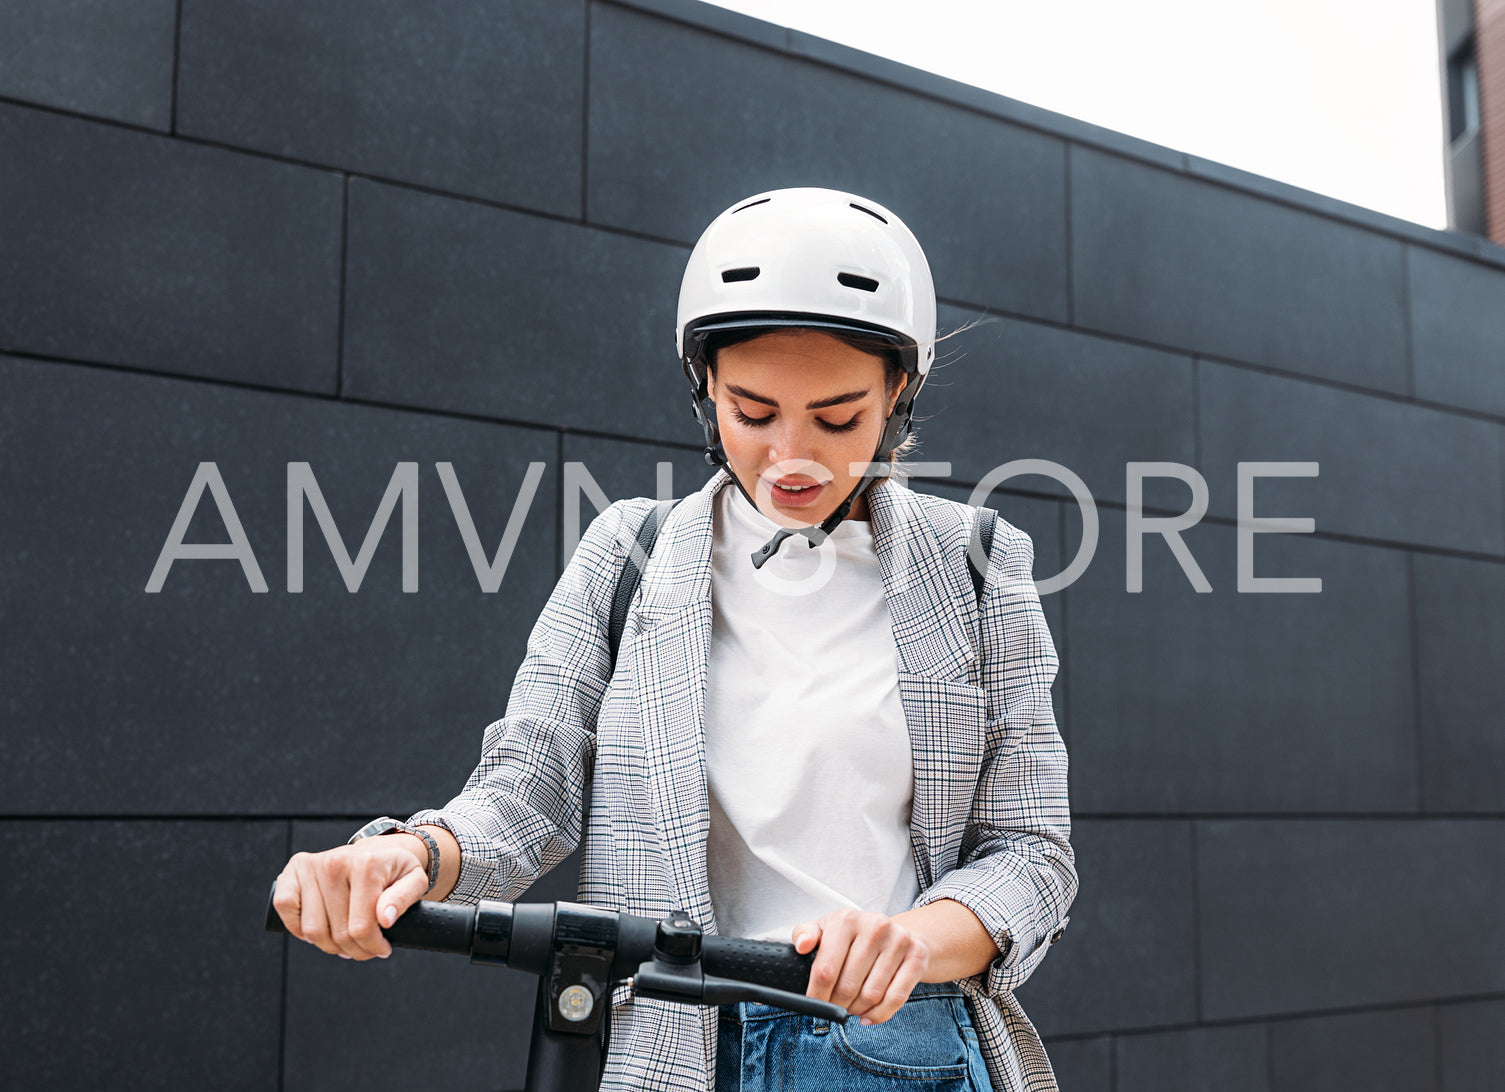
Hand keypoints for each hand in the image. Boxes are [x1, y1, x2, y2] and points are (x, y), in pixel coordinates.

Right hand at [271, 836, 430, 960]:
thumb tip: (384, 918)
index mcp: (366, 865)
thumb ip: (404, 898)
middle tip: (365, 949)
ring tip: (345, 942)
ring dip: (328, 946)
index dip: (372, 947)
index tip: (382, 950)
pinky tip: (317, 930)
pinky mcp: (294, 870)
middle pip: (337, 933)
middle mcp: (335, 862)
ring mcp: (312, 865)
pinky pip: (284, 908)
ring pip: (311, 929)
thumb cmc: (394, 870)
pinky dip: (297, 927)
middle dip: (354, 950)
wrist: (376, 850)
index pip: (361, 927)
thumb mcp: (414, 880)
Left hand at [792, 909, 929, 1024]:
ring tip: (851, 1008)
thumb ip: (805, 934)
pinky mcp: (917, 956)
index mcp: (847, 919)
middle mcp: (875, 926)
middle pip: (848, 986)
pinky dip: (879, 1014)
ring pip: (871, 995)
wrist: (898, 932)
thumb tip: (802, 946)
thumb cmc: (855, 936)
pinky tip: (868, 1016)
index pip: (826, 969)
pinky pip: (896, 998)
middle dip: (837, 1005)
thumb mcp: (826, 928)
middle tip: (834, 1007)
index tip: (815, 1004)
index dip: (817, 994)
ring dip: (857, 1010)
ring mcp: (899, 940)